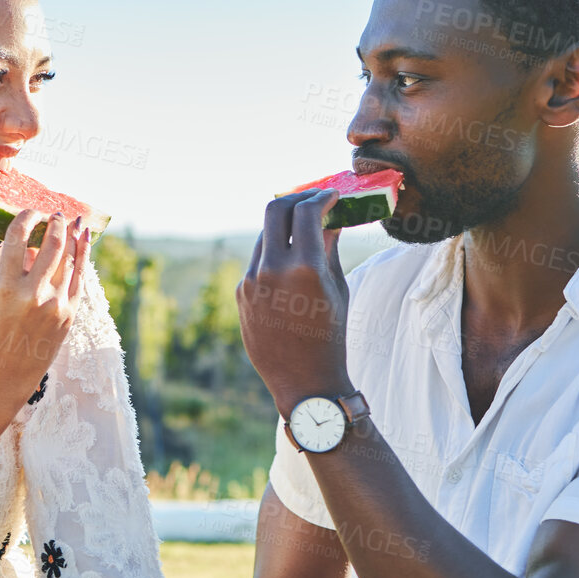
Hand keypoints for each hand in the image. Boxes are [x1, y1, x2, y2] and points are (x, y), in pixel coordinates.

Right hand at [0, 207, 90, 401]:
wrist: (5, 375)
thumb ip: (14, 271)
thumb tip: (33, 244)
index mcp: (6, 288)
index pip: (18, 238)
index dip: (26, 218)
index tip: (30, 212)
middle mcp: (33, 295)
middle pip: (52, 245)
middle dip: (56, 223)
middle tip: (56, 214)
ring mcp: (55, 305)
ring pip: (70, 259)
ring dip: (73, 235)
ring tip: (74, 221)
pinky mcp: (69, 314)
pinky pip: (79, 277)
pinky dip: (83, 255)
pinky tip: (84, 240)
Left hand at [237, 189, 353, 414]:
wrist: (304, 382)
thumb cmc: (331, 336)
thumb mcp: (338, 289)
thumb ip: (329, 248)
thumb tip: (329, 218)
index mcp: (304, 268)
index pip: (306, 210)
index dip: (321, 196)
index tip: (331, 195)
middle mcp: (272, 270)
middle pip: (275, 209)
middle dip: (296, 198)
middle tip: (312, 200)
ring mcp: (251, 282)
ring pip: (265, 235)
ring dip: (284, 227)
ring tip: (303, 230)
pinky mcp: (240, 293)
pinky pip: (257, 261)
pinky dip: (274, 254)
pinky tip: (289, 264)